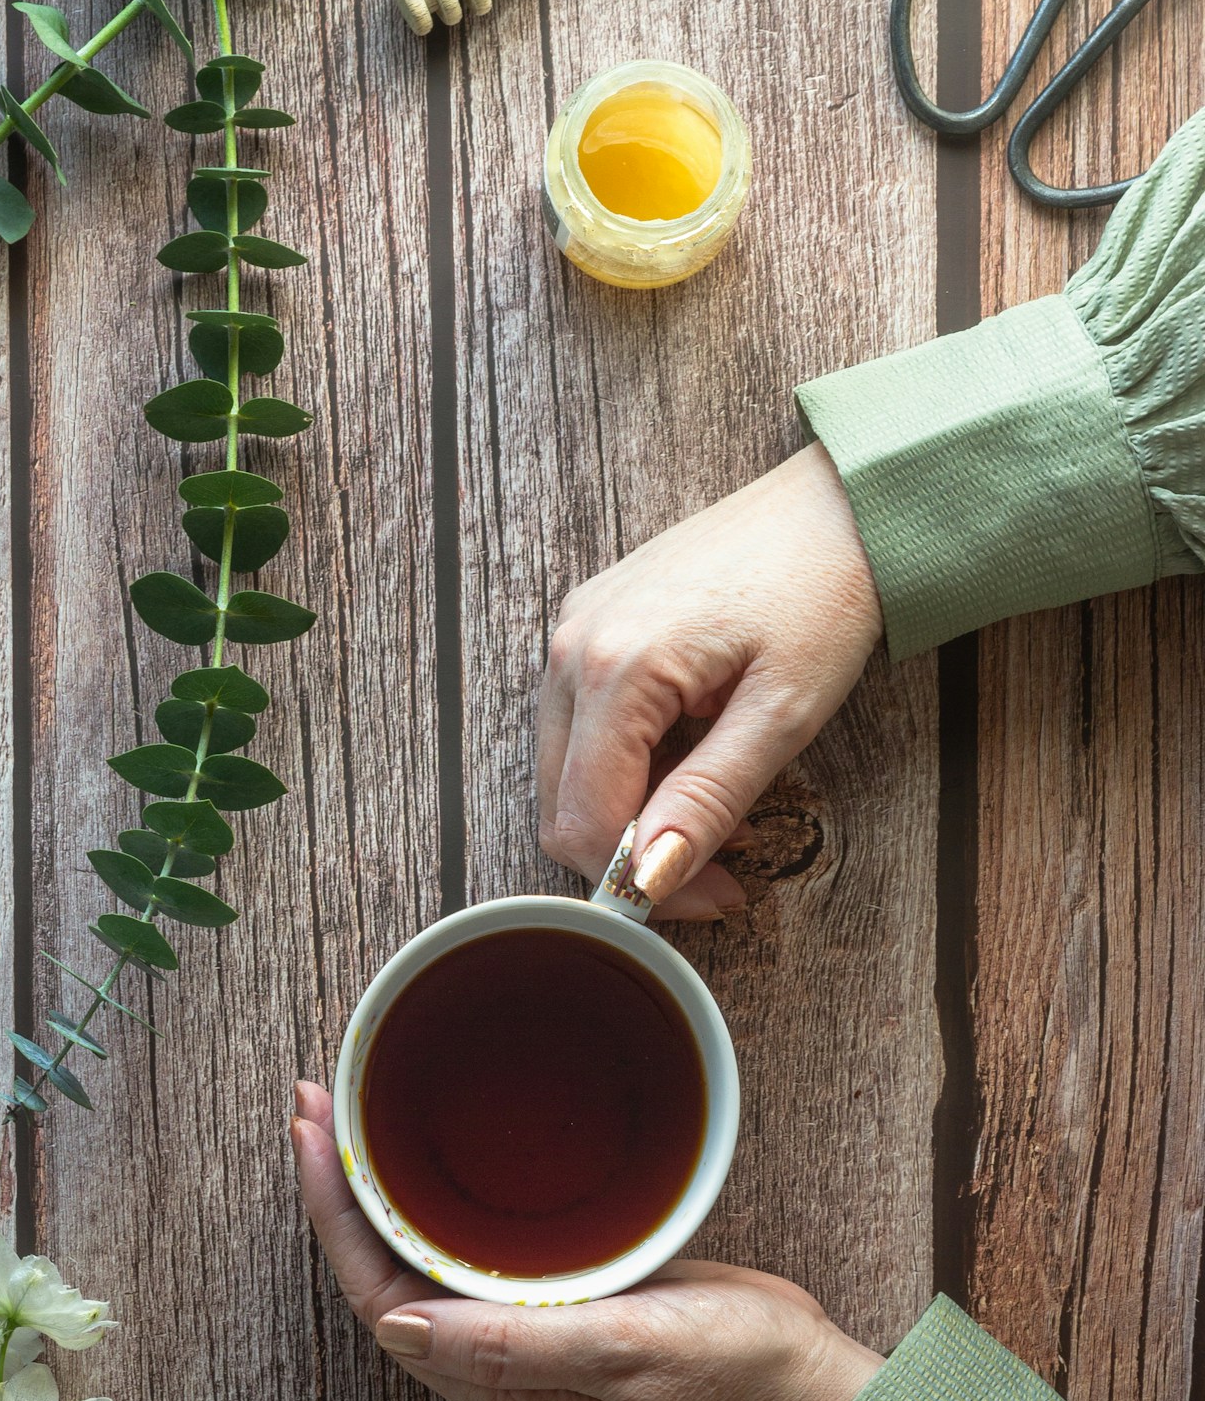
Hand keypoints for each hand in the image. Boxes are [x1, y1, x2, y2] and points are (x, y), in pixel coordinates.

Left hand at [290, 1083, 881, 1400]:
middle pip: (383, 1271)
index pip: (377, 1295)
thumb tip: (399, 1324)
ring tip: (347, 1112)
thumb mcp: (627, 1349)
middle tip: (314, 1100)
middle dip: (339, 1189)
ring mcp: (520, 1334)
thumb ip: (516, 1345)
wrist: (799, 1379)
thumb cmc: (728, 1371)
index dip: (333, 1215)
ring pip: (421, 1256)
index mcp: (493, 1385)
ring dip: (379, 1188)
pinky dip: (435, 1194)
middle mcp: (491, 1364)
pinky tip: (430, 1151)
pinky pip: (469, 1247)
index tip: (311, 1132)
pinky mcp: (553, 1301)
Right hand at [537, 444, 883, 920]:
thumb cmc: (825, 592)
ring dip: (633, 811)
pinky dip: (631, 764)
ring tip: (721, 805)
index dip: (644, 882)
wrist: (840, 504)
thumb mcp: (782, 713)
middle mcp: (572, 646)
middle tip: (722, 864)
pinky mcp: (590, 623)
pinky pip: (583, 726)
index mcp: (615, 667)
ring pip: (566, 771)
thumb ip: (709, 798)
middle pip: (561, 805)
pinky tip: (696, 755)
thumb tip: (652, 877)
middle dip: (635, 854)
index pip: (585, 823)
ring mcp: (574, 630)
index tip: (715, 897)